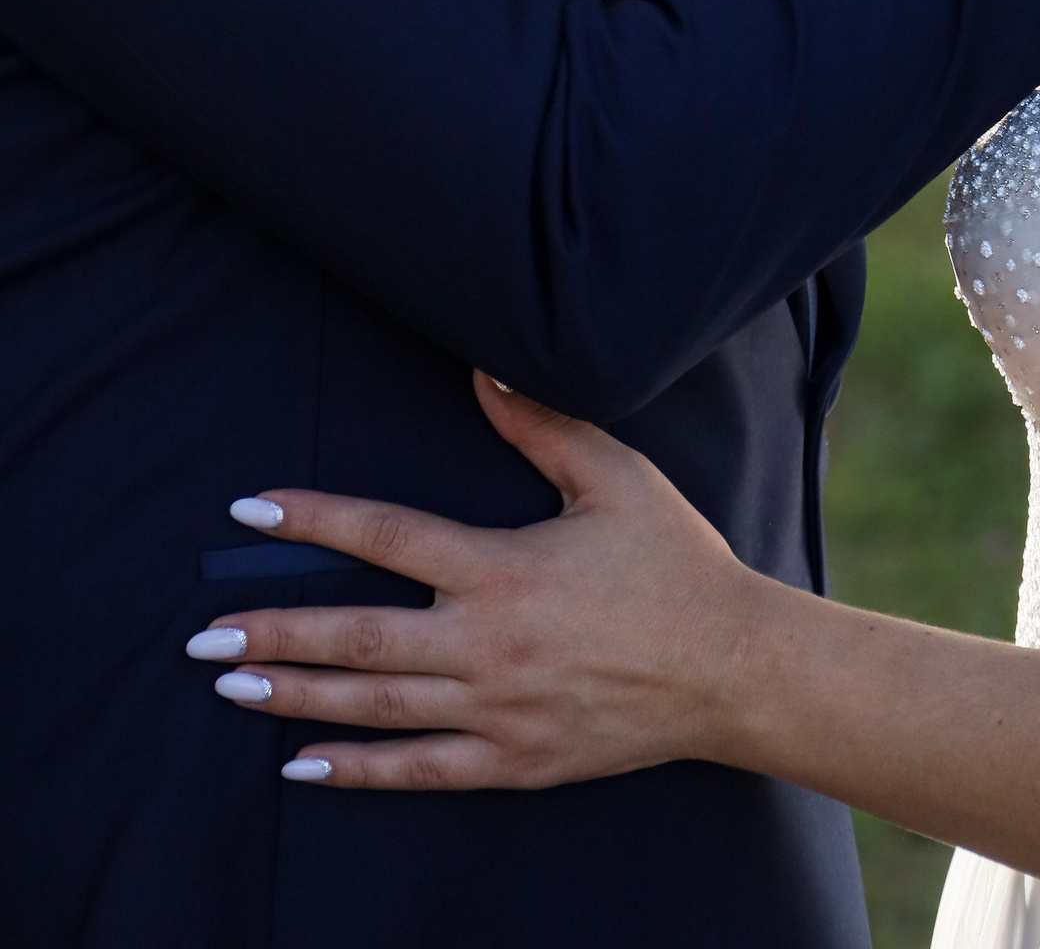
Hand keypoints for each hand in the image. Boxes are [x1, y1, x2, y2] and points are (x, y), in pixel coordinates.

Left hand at [182, 377, 758, 788]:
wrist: (732, 668)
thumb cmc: (675, 564)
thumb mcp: (616, 477)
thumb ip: (543, 423)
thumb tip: (482, 370)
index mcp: (505, 566)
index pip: (387, 535)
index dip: (315, 519)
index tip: (252, 510)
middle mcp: (488, 643)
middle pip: (359, 636)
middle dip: (275, 632)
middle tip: (204, 637)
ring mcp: (496, 710)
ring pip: (375, 704)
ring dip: (296, 695)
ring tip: (232, 686)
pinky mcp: (513, 763)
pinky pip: (418, 771)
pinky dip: (356, 770)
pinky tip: (301, 766)